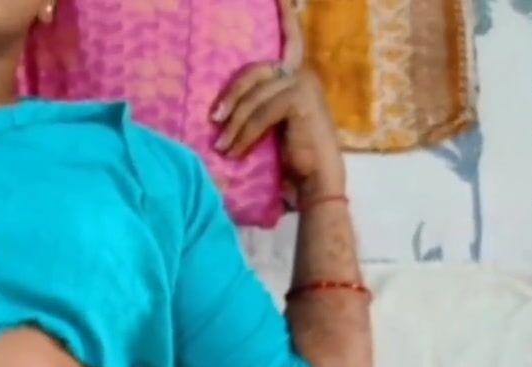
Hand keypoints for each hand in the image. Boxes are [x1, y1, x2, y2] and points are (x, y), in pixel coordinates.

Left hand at [210, 0, 344, 196]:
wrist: (317, 184)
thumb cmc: (293, 160)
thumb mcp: (272, 126)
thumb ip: (259, 106)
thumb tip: (221, 110)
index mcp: (297, 76)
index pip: (290, 41)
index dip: (286, 18)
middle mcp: (303, 75)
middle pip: (254, 72)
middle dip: (231, 95)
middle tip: (214, 119)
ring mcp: (303, 85)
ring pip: (254, 97)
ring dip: (234, 124)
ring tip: (221, 146)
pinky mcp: (300, 100)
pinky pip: (260, 113)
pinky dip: (244, 134)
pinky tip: (235, 151)